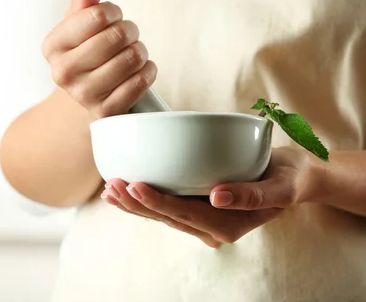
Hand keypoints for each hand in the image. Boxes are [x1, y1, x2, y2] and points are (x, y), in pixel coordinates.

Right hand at [41, 0, 156, 118]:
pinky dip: (148, 71)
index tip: (113, 17)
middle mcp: (63, 72)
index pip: (97, 15)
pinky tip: (141, 70)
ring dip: (140, 51)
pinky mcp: (106, 111)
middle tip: (127, 35)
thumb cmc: (87, 52)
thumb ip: (85, 3)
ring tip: (133, 53)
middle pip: (117, 36)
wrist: (89, 95)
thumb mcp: (79, 27)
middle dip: (129, 30)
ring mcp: (84, 95)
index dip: (113, 11)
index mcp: (53, 46)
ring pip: (132, 58)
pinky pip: (140, 82)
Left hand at [100, 147, 315, 247]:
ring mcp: (204, 220)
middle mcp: (212, 228)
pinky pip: (168, 207)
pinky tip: (127, 189)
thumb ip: (253, 194)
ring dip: (135, 203)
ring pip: (163, 215)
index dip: (158, 201)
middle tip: (112, 187)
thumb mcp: (282, 185)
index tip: (136, 185)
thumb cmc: (290, 178)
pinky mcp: (199, 208)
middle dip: (137, 203)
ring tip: (110, 189)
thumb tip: (217, 197)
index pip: (185, 214)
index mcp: (228, 225)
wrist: (296, 179)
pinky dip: (146, 198)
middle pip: (167, 217)